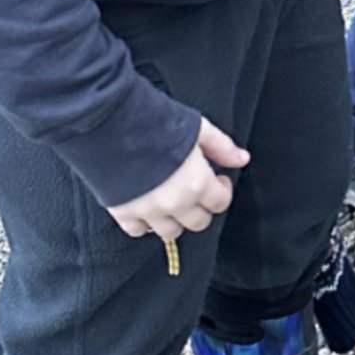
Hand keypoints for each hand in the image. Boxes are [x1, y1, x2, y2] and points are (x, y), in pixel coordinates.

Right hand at [106, 118, 247, 241]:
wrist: (111, 124)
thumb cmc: (157, 122)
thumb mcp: (198, 128)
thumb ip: (222, 147)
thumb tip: (242, 159)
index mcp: (197, 183)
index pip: (219, 204)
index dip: (221, 191)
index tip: (216, 178)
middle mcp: (174, 203)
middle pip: (197, 223)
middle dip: (201, 208)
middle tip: (195, 190)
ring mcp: (147, 211)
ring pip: (170, 233)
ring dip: (175, 220)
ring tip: (172, 200)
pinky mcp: (121, 212)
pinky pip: (138, 231)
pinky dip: (145, 223)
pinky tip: (147, 206)